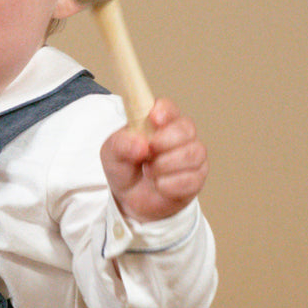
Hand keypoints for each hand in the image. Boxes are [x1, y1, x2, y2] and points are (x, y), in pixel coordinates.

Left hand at [100, 99, 208, 223]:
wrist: (130, 200)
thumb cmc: (125, 168)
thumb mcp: (111, 154)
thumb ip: (120, 144)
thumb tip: (141, 144)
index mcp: (158, 122)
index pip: (168, 107)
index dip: (164, 110)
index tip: (153, 119)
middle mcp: (180, 135)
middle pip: (186, 128)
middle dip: (165, 141)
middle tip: (147, 154)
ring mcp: (191, 156)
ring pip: (193, 153)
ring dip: (166, 165)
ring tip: (149, 172)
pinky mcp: (196, 178)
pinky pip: (191, 179)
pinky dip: (170, 184)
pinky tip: (159, 185)